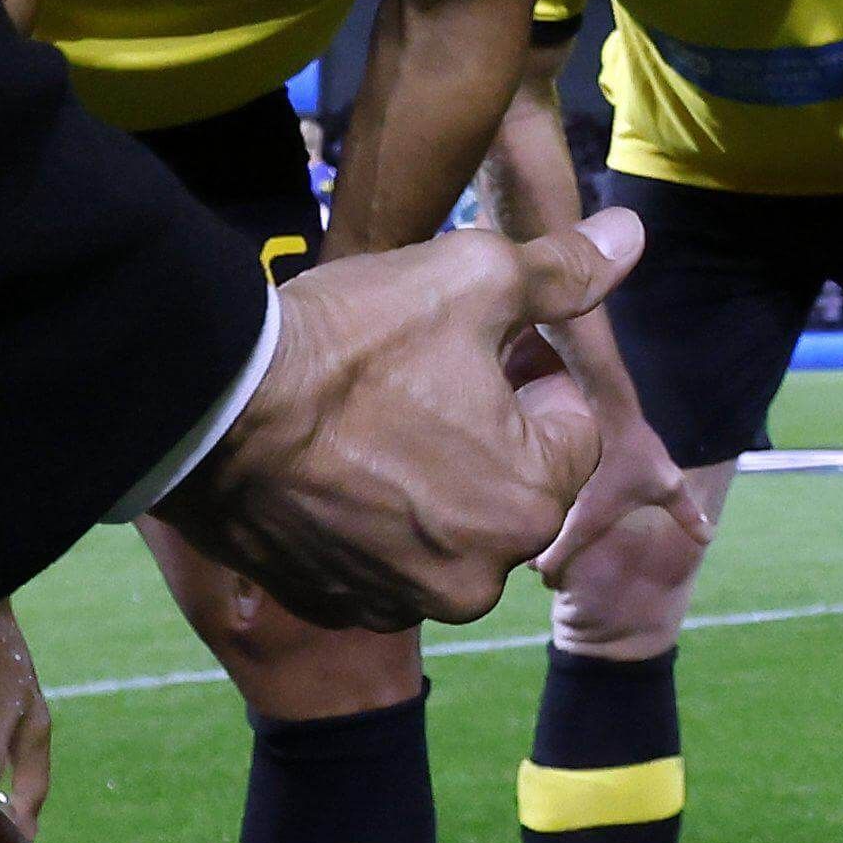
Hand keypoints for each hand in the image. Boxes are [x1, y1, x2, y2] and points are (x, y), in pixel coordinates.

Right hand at [163, 210, 629, 629]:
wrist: (209, 405)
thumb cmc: (353, 340)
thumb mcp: (473, 277)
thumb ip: (564, 271)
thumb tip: (633, 238)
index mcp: (531, 504)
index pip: (570, 427)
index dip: (528, 370)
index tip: (473, 340)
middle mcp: (476, 577)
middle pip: (510, 485)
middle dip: (483, 431)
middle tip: (417, 373)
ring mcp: (398, 600)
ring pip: (444, 525)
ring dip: (426, 479)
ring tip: (368, 417)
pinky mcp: (332, 604)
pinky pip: (377, 556)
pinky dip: (365, 518)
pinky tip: (327, 464)